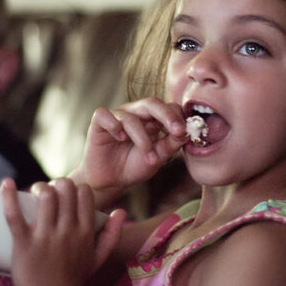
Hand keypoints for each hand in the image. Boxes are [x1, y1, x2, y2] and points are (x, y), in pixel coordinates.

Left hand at [2, 178, 125, 285]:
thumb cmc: (74, 281)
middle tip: (47, 194)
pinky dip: (8, 196)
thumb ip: (111, 235)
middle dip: (56, 184)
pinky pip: (14, 215)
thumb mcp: (98, 259)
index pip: (84, 192)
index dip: (74, 187)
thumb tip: (121, 211)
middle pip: (65, 188)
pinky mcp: (24, 244)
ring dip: (38, 188)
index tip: (65, 195)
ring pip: (45, 196)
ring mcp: (46, 237)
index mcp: (85, 232)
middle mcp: (68, 231)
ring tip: (32, 194)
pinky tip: (6, 183)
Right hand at [70, 98, 188, 193]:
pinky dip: (114, 126)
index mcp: (152, 119)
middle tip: (177, 131)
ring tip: (150, 159)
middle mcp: (135, 113)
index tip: (186, 133)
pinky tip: (120, 138)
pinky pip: (104, 115)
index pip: (168, 108)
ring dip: (143, 139)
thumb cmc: (133, 167)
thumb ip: (170, 145)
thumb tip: (186, 133)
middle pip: (152, 103)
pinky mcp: (99, 122)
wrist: (110, 182)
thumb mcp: (157, 158)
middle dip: (167, 116)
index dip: (178, 117)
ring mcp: (117, 116)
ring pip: (131, 117)